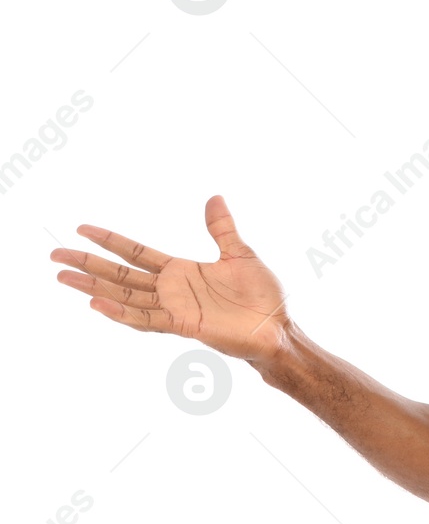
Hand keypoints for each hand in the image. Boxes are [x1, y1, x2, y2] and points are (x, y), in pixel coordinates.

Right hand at [50, 195, 291, 364]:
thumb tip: (214, 197)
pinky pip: (147, 318)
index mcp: (181, 271)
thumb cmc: (260, 296)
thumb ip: (221, 229)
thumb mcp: (240, 253)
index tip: (82, 229)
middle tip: (55, 256)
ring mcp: (174, 308)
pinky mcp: (184, 324)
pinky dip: (122, 312)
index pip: (136, 252)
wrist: (278, 327)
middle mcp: (171, 290)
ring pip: (125, 296)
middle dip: (88, 264)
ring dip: (94, 287)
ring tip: (64, 278)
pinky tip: (98, 303)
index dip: (110, 241)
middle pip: (121, 274)